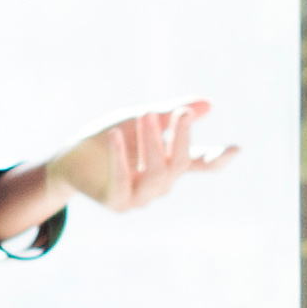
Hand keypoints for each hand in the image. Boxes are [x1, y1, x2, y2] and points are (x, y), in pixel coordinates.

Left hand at [26, 99, 230, 219]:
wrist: (71, 158)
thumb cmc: (108, 139)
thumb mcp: (141, 119)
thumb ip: (169, 114)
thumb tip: (207, 104)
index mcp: (170, 165)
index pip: (199, 163)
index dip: (217, 159)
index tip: (236, 149)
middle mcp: (160, 184)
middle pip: (179, 163)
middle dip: (181, 137)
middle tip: (181, 112)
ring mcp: (141, 197)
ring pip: (157, 174)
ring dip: (152, 143)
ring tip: (144, 114)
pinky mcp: (118, 203)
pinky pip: (123, 181)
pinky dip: (120, 157)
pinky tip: (115, 134)